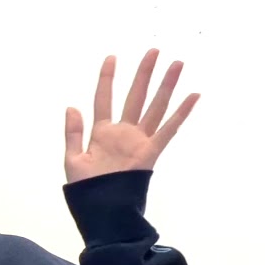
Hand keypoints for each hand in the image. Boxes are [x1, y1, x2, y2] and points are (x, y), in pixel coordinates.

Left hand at [64, 49, 198, 183]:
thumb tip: (72, 107)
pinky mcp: (151, 152)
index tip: (112, 57)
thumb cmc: (86, 191)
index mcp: (102, 133)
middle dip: (144, 74)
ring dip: (166, 86)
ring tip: (176, 64)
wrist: (103, 213)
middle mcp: (123, 132)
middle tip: (154, 51)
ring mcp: (139, 141)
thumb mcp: (73, 160)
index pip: (104, 99)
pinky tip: (193, 96)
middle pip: (135, 96)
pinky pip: (168, 130)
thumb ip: (74, 133)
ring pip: (154, 107)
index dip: (107, 78)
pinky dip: (181, 113)